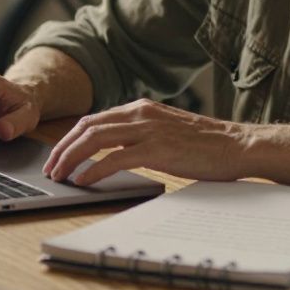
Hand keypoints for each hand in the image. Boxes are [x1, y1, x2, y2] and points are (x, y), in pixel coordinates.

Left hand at [42, 99, 248, 186]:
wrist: (238, 145)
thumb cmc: (206, 144)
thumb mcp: (167, 130)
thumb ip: (142, 133)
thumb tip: (114, 150)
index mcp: (141, 108)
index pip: (93, 120)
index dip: (70, 138)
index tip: (58, 155)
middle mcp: (140, 113)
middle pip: (87, 127)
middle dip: (63, 148)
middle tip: (51, 168)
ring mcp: (148, 129)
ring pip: (95, 139)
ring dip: (72, 158)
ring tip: (60, 175)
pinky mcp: (157, 149)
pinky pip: (115, 158)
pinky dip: (94, 170)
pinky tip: (83, 181)